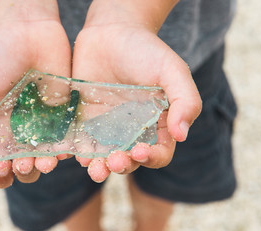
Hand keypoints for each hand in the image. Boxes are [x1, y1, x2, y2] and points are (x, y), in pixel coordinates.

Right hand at [0, 0, 70, 187]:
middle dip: (24, 172)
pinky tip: (66, 152)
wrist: (27, 31)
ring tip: (45, 162)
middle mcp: (22, 131)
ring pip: (48, 156)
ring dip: (46, 165)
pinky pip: (70, 138)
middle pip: (25, 165)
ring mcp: (45, 124)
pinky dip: (69, 150)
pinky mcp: (66, 113)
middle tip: (22, 165)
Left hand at [72, 1, 201, 182]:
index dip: (152, 158)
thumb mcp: (172, 70)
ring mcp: (107, 128)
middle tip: (115, 161)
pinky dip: (78, 154)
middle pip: (129, 161)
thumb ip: (185, 100)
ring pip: (104, 158)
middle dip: (123, 166)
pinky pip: (82, 144)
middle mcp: (132, 131)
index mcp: (157, 124)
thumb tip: (181, 135)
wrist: (110, 32)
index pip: (158, 153)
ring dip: (100, 169)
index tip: (140, 151)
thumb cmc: (145, 50)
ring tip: (94, 167)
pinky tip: (76, 155)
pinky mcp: (85, 121)